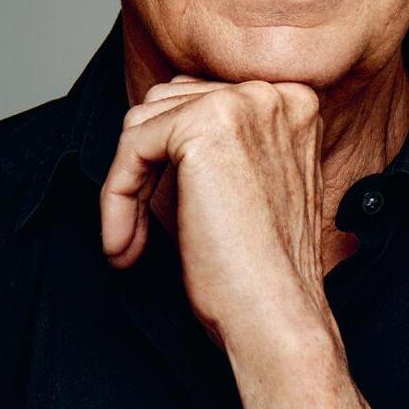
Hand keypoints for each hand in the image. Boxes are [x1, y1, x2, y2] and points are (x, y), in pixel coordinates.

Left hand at [100, 73, 330, 349]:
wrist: (275, 316)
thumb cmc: (258, 269)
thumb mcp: (242, 186)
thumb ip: (212, 145)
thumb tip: (146, 126)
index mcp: (293, 103)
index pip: (201, 99)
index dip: (166, 156)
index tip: (153, 209)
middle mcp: (273, 92)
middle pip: (168, 103)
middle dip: (144, 167)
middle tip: (136, 230)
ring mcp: (242, 103)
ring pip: (144, 121)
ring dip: (126, 185)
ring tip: (131, 242)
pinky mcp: (206, 125)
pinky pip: (133, 145)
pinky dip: (116, 196)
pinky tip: (123, 244)